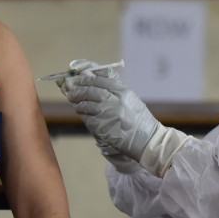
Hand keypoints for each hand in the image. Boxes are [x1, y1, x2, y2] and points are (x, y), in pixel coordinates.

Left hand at [59, 59, 189, 175]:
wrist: (148, 140)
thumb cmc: (139, 120)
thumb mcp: (130, 100)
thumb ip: (114, 91)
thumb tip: (92, 82)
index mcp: (122, 91)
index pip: (99, 79)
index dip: (85, 77)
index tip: (77, 77)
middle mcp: (116, 101)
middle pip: (90, 90)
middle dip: (78, 89)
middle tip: (70, 90)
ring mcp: (109, 114)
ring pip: (87, 104)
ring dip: (78, 102)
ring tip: (74, 101)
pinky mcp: (104, 127)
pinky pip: (88, 118)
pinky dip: (83, 114)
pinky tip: (82, 113)